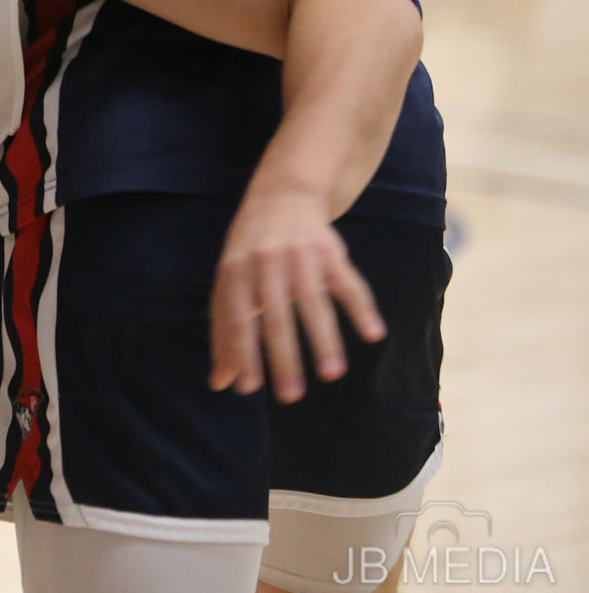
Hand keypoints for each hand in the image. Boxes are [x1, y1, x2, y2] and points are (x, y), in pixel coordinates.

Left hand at [209, 188, 386, 402]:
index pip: (236, 317)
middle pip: (274, 315)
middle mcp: (265, 262)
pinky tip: (373, 335)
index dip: (242, 352)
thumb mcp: (229, 283)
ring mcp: (299, 256)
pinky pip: (348, 283)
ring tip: (331, 375)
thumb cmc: (248, 252)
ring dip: (324, 340)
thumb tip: (219, 384)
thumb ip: (224, 332)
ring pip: (313, 302)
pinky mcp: (330, 252)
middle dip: (283, 357)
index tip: (250, 388)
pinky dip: (362, 308)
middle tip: (291, 396)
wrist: (281, 195)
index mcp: (235, 271)